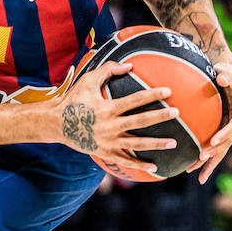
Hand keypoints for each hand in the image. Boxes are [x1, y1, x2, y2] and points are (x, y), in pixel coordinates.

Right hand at [56, 61, 177, 174]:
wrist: (54, 123)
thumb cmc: (72, 99)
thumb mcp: (87, 81)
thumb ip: (107, 71)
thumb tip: (129, 64)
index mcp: (107, 108)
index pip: (134, 100)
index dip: (152, 95)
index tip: (168, 91)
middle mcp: (109, 126)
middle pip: (139, 122)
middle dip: (160, 117)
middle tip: (176, 113)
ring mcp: (107, 141)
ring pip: (136, 144)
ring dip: (156, 144)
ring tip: (173, 142)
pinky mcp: (103, 152)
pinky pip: (124, 160)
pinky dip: (139, 164)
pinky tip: (155, 166)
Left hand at [195, 58, 231, 183]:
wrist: (226, 79)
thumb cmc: (225, 74)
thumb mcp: (227, 71)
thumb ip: (225, 74)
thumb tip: (221, 77)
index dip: (225, 133)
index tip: (213, 141)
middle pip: (228, 141)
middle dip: (215, 150)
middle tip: (201, 156)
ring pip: (222, 150)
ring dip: (210, 163)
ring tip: (199, 176)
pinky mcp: (223, 135)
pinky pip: (216, 151)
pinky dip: (207, 162)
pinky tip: (195, 173)